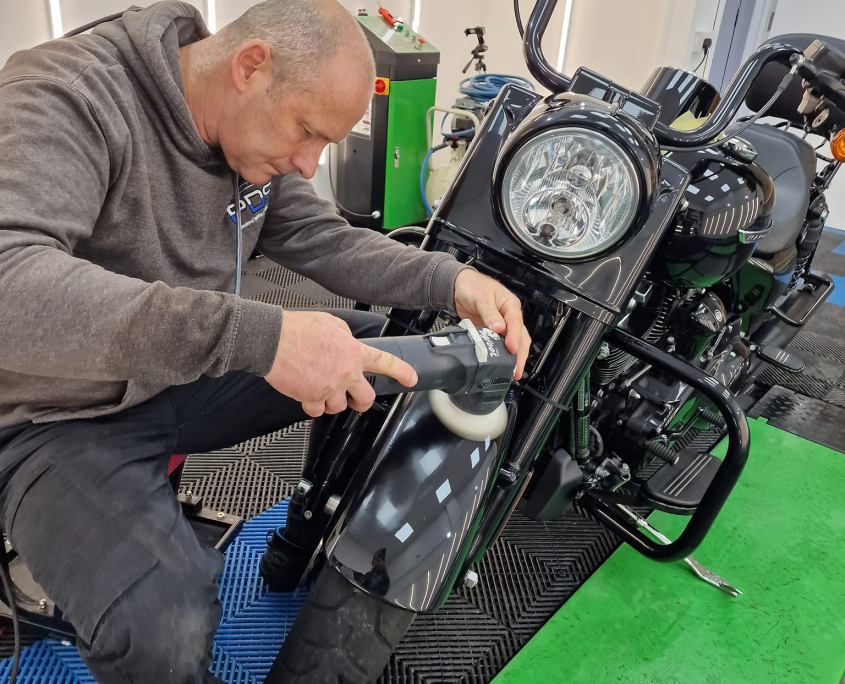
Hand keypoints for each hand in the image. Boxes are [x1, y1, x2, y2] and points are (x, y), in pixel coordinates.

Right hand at [265, 310, 417, 416]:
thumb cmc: (297, 329)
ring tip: (320, 389)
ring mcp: (330, 387)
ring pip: (339, 407)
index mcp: (353, 351)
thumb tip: (348, 343)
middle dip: (362, 401)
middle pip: (366, 397)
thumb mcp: (331, 323)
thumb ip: (345, 336)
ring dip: (331, 401)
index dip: (401, 372)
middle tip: (356, 399)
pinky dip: (312, 406)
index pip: (385, 363)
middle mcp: (346, 372)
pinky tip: (307, 394)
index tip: (410, 379)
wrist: (274, 341)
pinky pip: (317, 411)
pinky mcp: (312, 398)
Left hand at [453, 270, 530, 379]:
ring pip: (513, 343)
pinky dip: (502, 355)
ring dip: (514, 358)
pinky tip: (501, 365)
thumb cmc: (473, 286)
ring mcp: (502, 326)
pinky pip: (500, 345)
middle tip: (517, 370)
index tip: (512, 349)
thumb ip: (490, 313)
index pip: (516, 322)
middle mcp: (509, 316)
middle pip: (520, 337)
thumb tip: (499, 328)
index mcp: (510, 305)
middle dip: (520, 354)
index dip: (515, 337)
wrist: (458, 287)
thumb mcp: (482, 297)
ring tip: (513, 372)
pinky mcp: (492, 332)